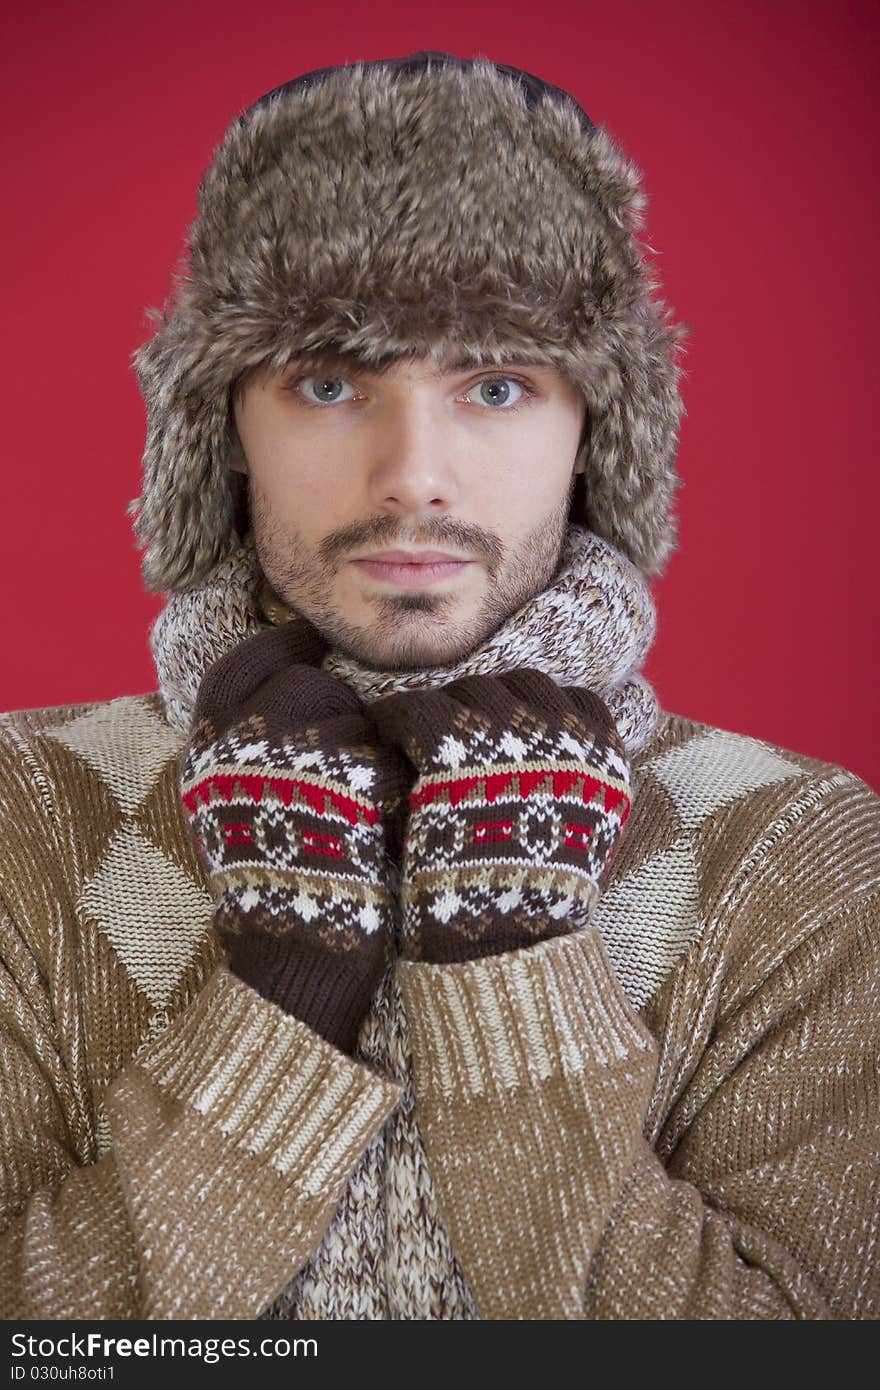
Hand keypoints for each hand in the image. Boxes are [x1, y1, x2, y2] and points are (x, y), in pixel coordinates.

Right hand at [179, 618, 405, 1053]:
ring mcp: (287, 757)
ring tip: (361, 807)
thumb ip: (250, 740)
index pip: (241, 664)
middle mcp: (236, 744)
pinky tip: (381, 823)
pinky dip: (390, 783)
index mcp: (204, 749)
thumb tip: (298, 676)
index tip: (310, 644)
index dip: (281, 649)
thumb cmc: (273, 881)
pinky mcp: (340, 779)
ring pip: (351, 714)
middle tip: (348, 748)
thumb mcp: (234, 803)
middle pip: (304, 681)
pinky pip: (382, 754)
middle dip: (335, 710)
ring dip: (369, 748)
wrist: (294, 953)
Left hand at [369, 669, 631, 962]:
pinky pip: (417, 709)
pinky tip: (380, 732)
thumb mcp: (582, 842)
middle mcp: (565, 738)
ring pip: (468, 690)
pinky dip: (394, 718)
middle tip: (455, 725)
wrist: (502, 940)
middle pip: (522, 686)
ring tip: (412, 727)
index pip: (577, 703)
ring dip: (441, 709)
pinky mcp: (454, 746)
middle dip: (488, 703)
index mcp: (604, 761)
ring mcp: (511, 736)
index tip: (510, 726)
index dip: (538, 712)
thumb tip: (558, 762)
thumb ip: (574, 792)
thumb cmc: (536, 903)